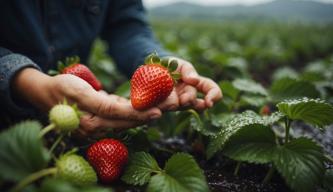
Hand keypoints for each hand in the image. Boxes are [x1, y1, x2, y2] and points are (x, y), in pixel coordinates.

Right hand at [13, 68, 161, 133]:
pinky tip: (154, 106)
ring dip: (149, 112)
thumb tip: (123, 107)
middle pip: (129, 119)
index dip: (139, 113)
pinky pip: (122, 117)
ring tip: (169, 104)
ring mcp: (99, 127)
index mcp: (91, 120)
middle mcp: (97, 128)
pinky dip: (137, 111)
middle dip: (152, 112)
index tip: (158, 111)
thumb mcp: (80, 90)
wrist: (45, 94)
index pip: (120, 115)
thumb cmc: (62, 88)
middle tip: (173, 104)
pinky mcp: (101, 122)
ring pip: (129, 119)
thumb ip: (100, 101)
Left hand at [158, 58, 221, 110]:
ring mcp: (174, 103)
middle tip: (183, 99)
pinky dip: (157, 111)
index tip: (209, 102)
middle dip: (189, 100)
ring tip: (169, 102)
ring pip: (177, 107)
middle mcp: (186, 96)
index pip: (211, 89)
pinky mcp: (160, 106)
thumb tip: (195, 80)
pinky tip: (155, 111)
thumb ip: (188, 70)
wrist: (149, 68)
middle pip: (193, 101)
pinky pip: (160, 110)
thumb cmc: (168, 65)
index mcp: (195, 84)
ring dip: (174, 104)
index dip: (214, 96)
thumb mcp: (179, 63)